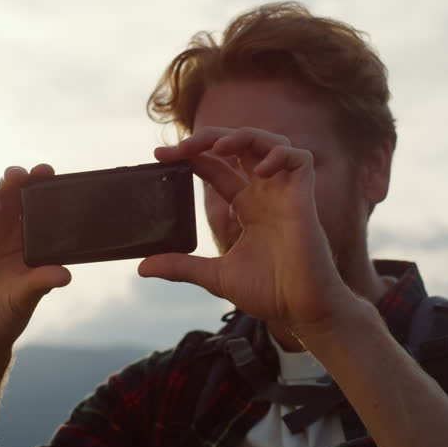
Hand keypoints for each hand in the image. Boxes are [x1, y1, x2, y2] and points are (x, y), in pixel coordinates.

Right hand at [0, 164, 71, 353]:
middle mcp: (2, 227)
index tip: (45, 172)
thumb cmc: (5, 314)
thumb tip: (64, 274)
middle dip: (14, 177)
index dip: (40, 181)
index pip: (36, 200)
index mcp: (26, 235)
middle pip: (9, 188)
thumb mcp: (23, 299)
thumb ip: (40, 283)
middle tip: (17, 178)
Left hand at [138, 127, 357, 331]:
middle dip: (210, 138)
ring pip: (270, 141)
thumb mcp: (215, 276)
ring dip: (243, 136)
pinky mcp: (304, 198)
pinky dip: (279, 155)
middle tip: (180, 147)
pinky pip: (299, 159)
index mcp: (247, 206)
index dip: (193, 155)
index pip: (217, 166)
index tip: (160, 155)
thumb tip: (142, 268)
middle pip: (240, 145)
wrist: (303, 310)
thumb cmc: (271, 293)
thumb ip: (181, 267)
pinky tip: (260, 170)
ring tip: (219, 147)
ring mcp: (285, 193)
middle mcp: (265, 193)